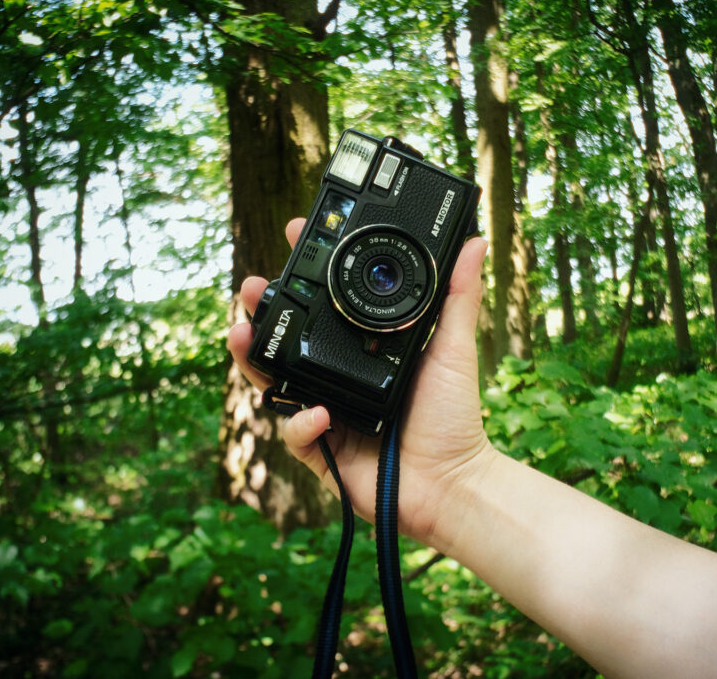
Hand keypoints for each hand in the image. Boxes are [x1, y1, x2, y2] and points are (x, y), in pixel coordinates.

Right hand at [227, 218, 492, 549]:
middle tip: (252, 285)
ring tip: (241, 332)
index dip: (305, 272)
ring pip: (275, 381)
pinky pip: (296, 433)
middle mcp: (339, 376)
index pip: (325, 305)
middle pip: (289, 338)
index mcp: (364, 350)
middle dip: (264, 309)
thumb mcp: (453, 349)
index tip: (294, 235)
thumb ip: (459, 296)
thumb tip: (475, 242)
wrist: (452, 482)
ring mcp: (326, 412)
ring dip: (253, 357)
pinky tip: (319, 412)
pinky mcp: (322, 451)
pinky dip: (302, 421)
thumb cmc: (453, 418)